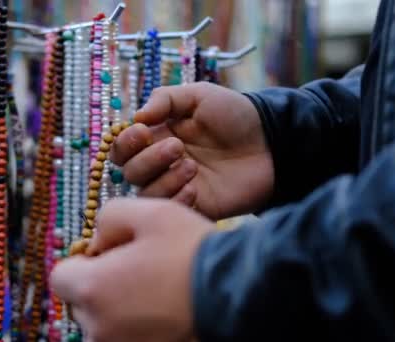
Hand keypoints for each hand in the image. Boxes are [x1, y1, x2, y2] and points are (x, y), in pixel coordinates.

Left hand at [51, 198, 213, 341]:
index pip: (62, 276)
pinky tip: (163, 308)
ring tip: (154, 289)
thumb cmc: (190, 251)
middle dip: (100, 285)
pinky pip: (125, 336)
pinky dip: (136, 325)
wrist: (234, 291)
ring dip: (117, 308)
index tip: (110, 255)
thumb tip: (99, 241)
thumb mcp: (146, 212)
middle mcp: (98, 327)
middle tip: (137, 269)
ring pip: (104, 323)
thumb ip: (107, 219)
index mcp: (92, 289)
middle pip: (82, 303)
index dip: (83, 262)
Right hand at [111, 82, 273, 218]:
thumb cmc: (235, 114)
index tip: (143, 131)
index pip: (122, 147)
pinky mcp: (193, 206)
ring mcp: (175, 186)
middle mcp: (160, 163)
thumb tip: (136, 118)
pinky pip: (169, 210)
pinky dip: (176, 199)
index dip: (125, 142)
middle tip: (178, 147)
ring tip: (193, 167)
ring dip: (164, 180)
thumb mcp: (199, 96)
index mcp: (157, 136)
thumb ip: (165, 100)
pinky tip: (196, 188)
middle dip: (148, 160)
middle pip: (129, 171)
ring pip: (145, 193)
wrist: (271, 142)